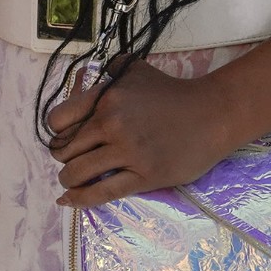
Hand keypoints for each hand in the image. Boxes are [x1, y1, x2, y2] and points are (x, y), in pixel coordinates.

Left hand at [45, 59, 235, 207]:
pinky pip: (102, 192)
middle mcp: (111, 124)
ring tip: (73, 179)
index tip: (67, 138)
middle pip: (64, 150)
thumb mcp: (135, 70)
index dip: (57, 132)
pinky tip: (68, 201)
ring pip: (77, 173)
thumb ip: (107, 70)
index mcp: (104, 99)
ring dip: (69, 179)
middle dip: (64, 157)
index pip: (57, 121)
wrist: (212, 115)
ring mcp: (127, 152)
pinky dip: (80, 199)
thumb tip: (82, 77)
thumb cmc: (171, 92)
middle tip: (73, 159)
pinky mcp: (144, 176)